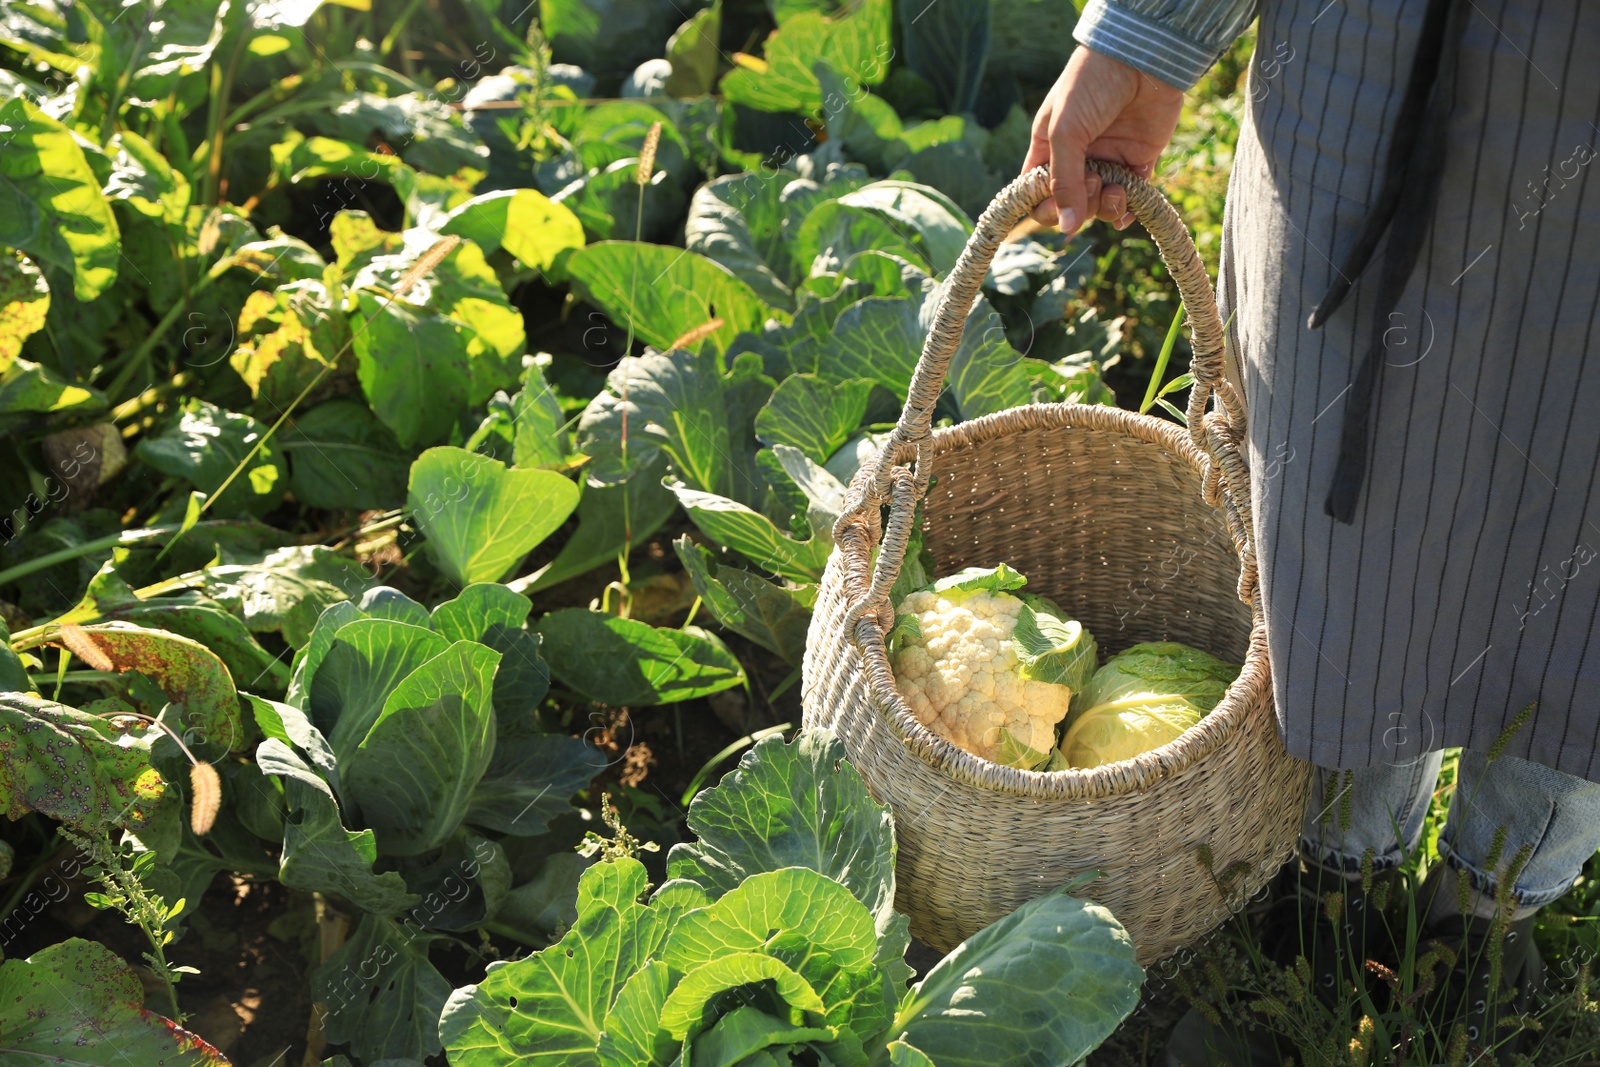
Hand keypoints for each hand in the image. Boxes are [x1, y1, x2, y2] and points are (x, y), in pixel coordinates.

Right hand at [1023, 47, 1184, 232]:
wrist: (1141, 60)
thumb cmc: (1091, 86)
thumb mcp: (1065, 131)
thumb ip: (1064, 181)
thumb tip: (1067, 228)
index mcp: (1049, 148)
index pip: (1038, 193)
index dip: (1045, 207)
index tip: (1055, 205)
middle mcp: (1077, 158)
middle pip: (1071, 204)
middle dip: (1082, 203)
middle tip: (1096, 178)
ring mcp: (1108, 160)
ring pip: (1101, 206)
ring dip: (1107, 207)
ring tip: (1116, 188)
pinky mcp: (1138, 161)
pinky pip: (1131, 198)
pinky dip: (1128, 210)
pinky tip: (1127, 209)